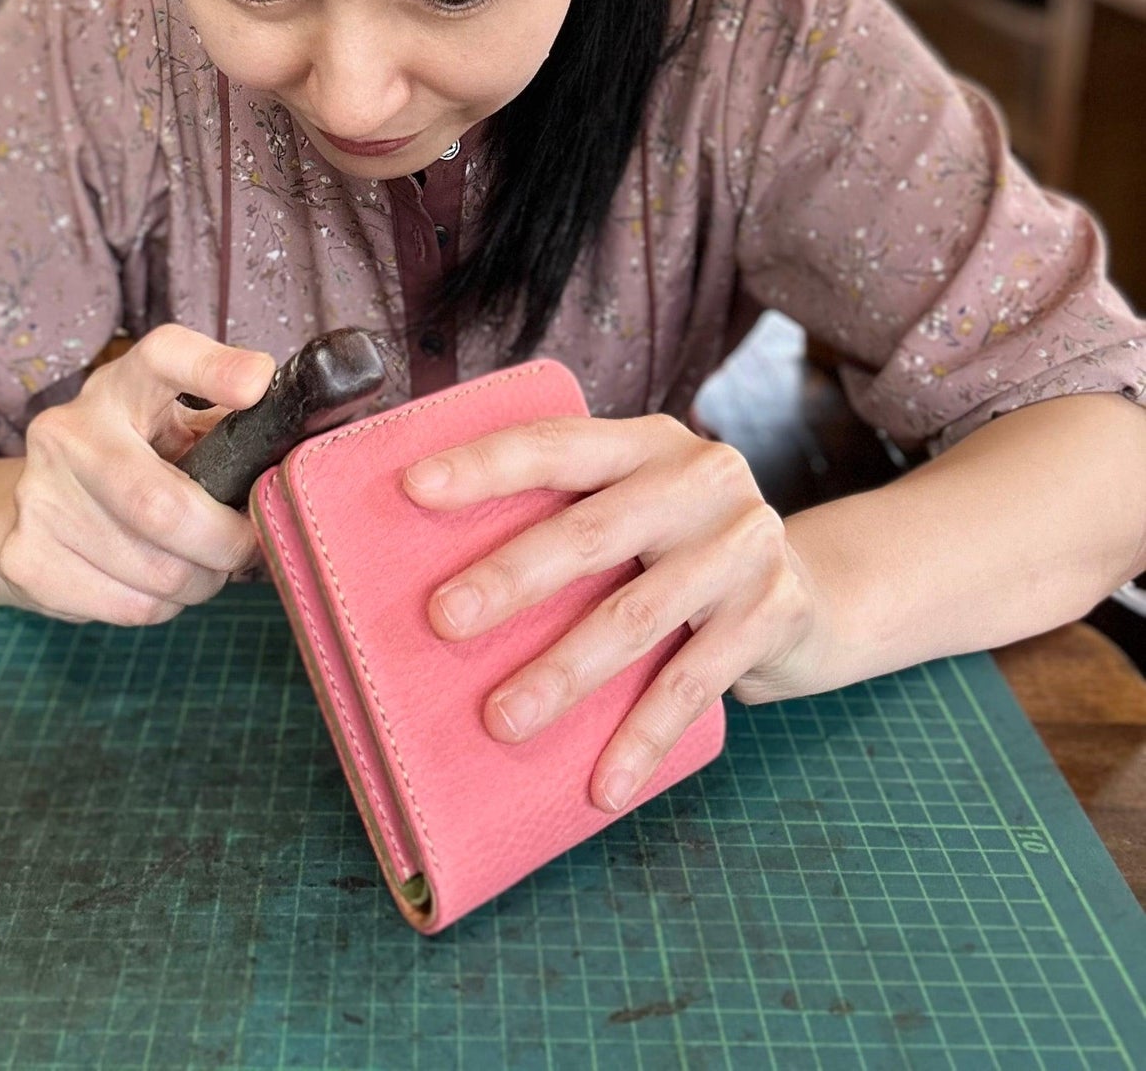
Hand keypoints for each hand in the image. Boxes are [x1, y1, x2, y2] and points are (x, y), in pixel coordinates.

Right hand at [0, 324, 275, 624]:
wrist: (23, 508)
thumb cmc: (130, 463)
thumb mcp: (171, 428)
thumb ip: (225, 430)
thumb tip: (293, 453)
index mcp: (122, 386)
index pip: (165, 357)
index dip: (212, 368)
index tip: (256, 383)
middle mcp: (70, 430)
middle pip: (164, 506)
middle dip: (224, 544)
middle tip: (245, 550)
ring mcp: (39, 495)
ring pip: (155, 570)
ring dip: (198, 583)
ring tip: (198, 567)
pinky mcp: (24, 556)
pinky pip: (128, 605)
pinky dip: (161, 606)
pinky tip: (154, 584)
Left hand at [401, 411, 823, 813]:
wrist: (814, 595)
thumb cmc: (681, 554)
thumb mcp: (637, 513)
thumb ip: (568, 523)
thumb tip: (438, 586)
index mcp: (647, 443)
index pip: (556, 445)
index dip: (485, 465)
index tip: (415, 488)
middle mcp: (700, 479)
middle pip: (591, 530)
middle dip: (512, 576)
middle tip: (443, 618)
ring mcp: (743, 545)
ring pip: (636, 614)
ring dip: (563, 673)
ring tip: (501, 720)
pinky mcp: (773, 612)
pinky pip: (694, 682)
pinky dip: (642, 737)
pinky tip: (601, 787)